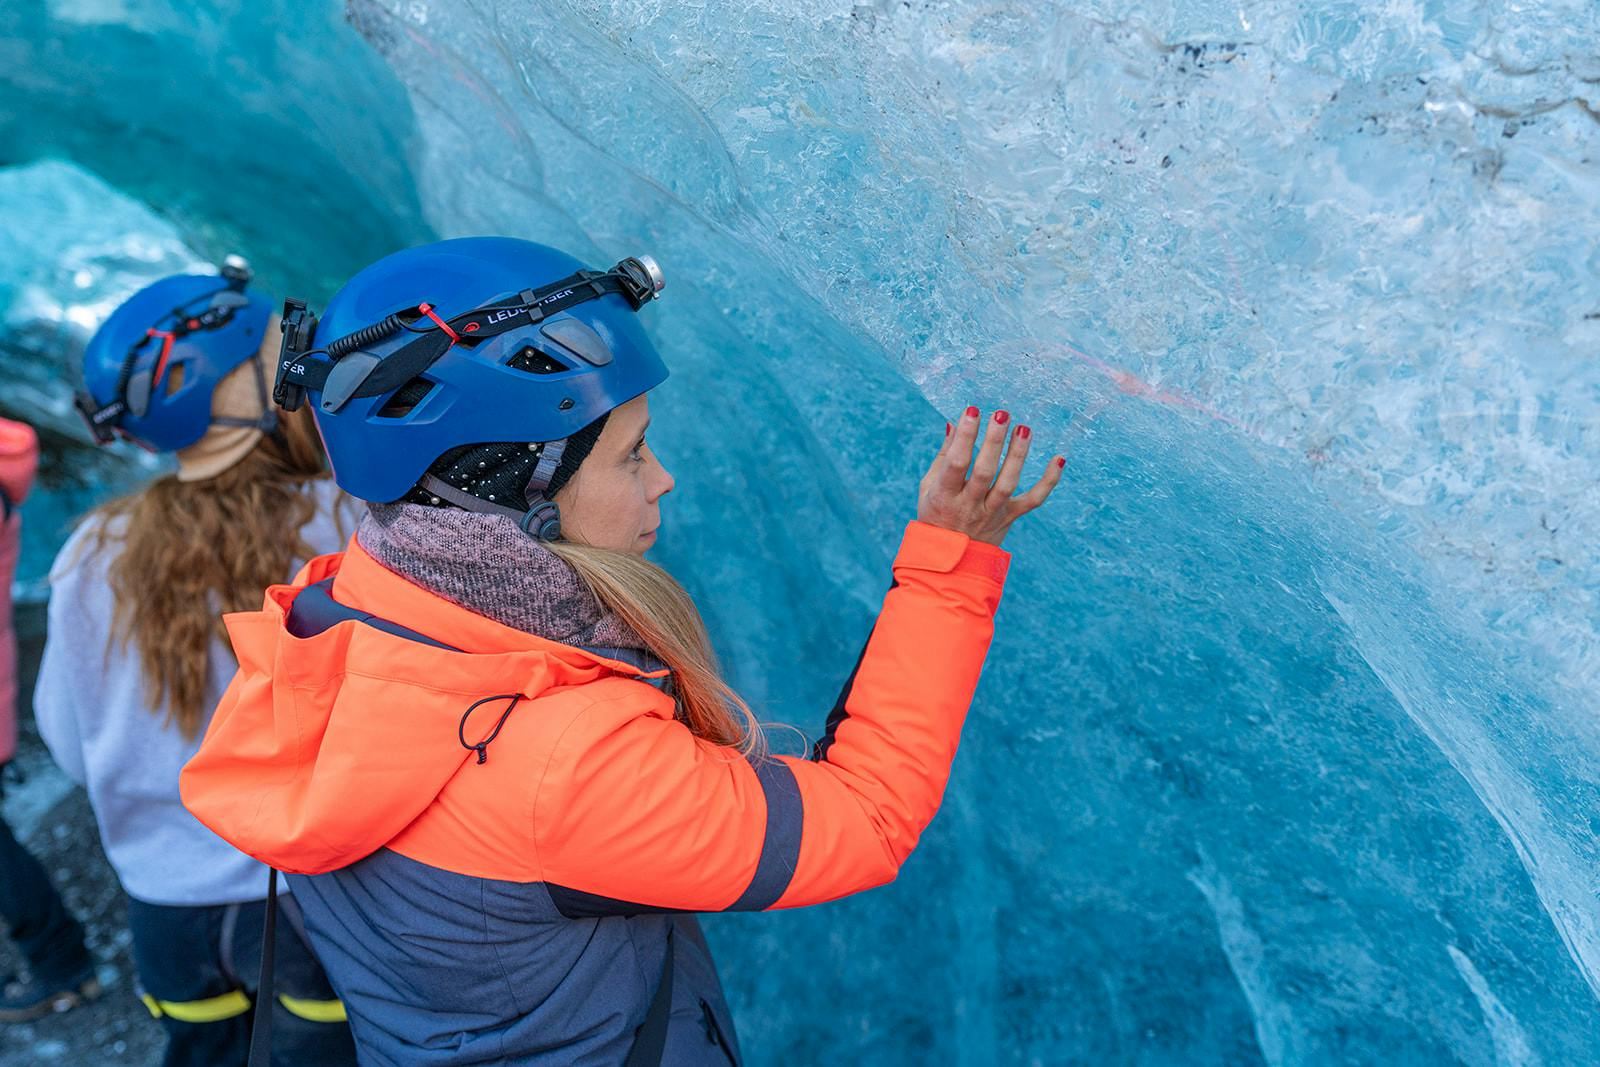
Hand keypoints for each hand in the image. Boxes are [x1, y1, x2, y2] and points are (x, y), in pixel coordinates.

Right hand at [917, 406, 1062, 546]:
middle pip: (985, 472)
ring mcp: (992, 513)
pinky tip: (1059, 458)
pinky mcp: (1011, 517)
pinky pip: (1033, 500)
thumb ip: (944, 455)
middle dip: (993, 442)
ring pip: (1008, 484)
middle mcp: (969, 506)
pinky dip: (1049, 481)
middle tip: (1001, 415)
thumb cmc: (937, 514)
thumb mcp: (930, 486)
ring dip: (1018, 455)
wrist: (952, 560)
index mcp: (944, 496)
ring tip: (1024, 428)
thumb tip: (955, 422)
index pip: (956, 464)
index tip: (972, 411)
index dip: (964, 437)